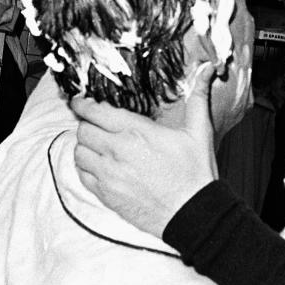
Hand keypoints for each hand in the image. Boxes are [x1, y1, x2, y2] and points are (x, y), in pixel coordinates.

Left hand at [71, 62, 218, 236]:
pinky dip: (86, 168)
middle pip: (83, 129)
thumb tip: (206, 71)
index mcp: (136, 131)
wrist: (192, 213)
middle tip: (96, 124)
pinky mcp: (107, 194)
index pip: (95, 111)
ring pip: (79, 152)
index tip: (82, 101)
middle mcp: (117, 151)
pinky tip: (100, 165)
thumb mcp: (200, 132)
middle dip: (87, 124)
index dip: (84, 103)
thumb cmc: (196, 173)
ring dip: (86, 146)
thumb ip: (197, 98)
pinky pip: (82, 175)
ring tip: (98, 145)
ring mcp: (109, 174)